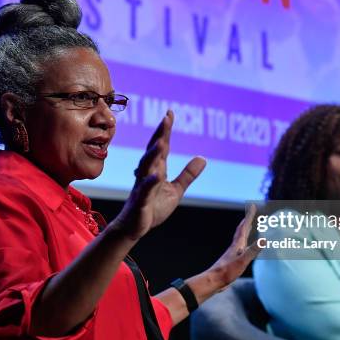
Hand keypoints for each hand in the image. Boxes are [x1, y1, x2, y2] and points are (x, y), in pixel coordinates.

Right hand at [111, 111, 205, 240]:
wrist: (135, 227)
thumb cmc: (153, 207)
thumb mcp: (176, 190)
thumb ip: (188, 174)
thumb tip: (203, 157)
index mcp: (157, 169)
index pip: (162, 146)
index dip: (166, 130)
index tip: (170, 112)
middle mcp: (148, 173)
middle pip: (154, 151)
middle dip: (159, 135)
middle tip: (166, 119)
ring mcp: (142, 186)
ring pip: (146, 167)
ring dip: (153, 154)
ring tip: (161, 142)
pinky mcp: (141, 200)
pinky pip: (145, 190)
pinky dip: (150, 182)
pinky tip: (157, 175)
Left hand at [205, 205, 260, 290]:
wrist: (214, 281)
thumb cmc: (227, 271)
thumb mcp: (243, 261)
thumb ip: (253, 250)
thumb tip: (264, 239)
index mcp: (237, 244)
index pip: (244, 227)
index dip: (249, 216)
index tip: (253, 206)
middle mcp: (235, 246)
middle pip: (242, 230)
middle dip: (247, 221)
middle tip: (251, 212)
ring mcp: (233, 253)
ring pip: (240, 238)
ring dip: (245, 230)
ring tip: (249, 227)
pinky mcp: (232, 260)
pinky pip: (241, 247)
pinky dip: (244, 242)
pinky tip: (244, 247)